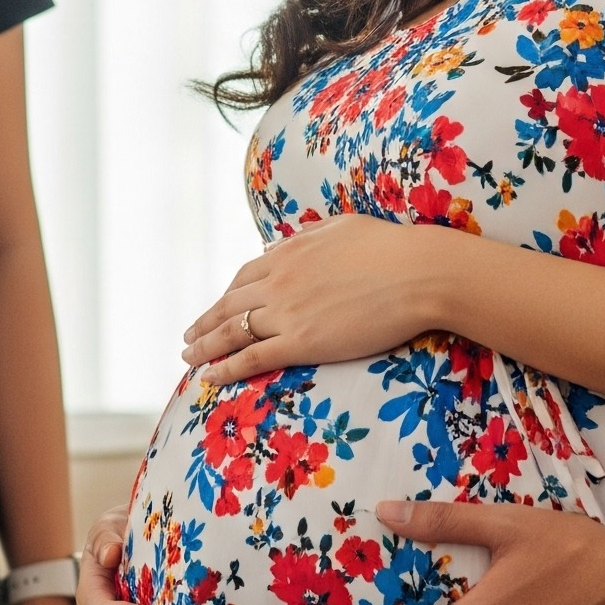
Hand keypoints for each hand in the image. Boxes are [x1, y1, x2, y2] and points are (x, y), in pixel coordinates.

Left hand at [182, 217, 441, 381]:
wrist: (416, 273)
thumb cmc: (389, 247)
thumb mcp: (340, 227)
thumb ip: (307, 235)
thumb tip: (280, 246)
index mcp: (288, 253)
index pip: (244, 277)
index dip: (226, 296)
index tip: (217, 308)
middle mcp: (279, 281)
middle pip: (230, 306)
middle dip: (206, 324)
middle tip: (188, 339)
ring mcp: (287, 312)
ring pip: (234, 332)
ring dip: (206, 346)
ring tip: (189, 358)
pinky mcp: (302, 342)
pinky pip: (253, 357)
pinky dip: (227, 368)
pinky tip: (210, 377)